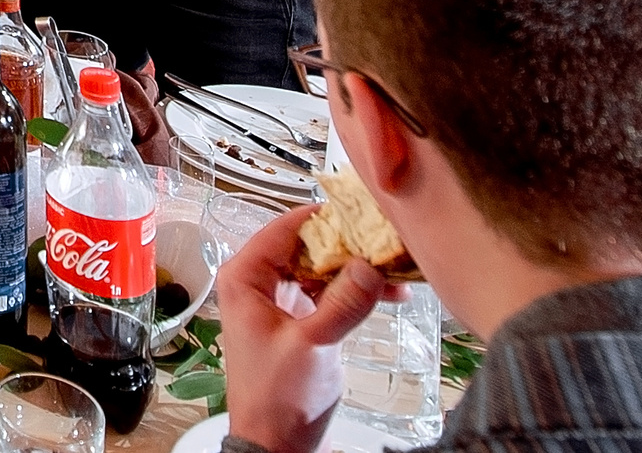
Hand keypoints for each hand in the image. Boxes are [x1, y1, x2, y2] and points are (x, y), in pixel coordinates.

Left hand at [218, 205, 396, 452]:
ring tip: (396, 267)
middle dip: (348, 244)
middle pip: (307, 245)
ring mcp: (279, 301)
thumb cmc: (275, 398)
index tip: (359, 211)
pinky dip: (354, 291)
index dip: (323, 217)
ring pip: (321, 268)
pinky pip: (327, 292)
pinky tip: (388, 293)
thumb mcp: (312, 344)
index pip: (284, 228)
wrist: (274, 441)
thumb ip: (342, 303)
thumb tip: (369, 266)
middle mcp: (258, 283)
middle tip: (386, 239)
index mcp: (245, 278)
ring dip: (356, 269)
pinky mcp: (299, 319)